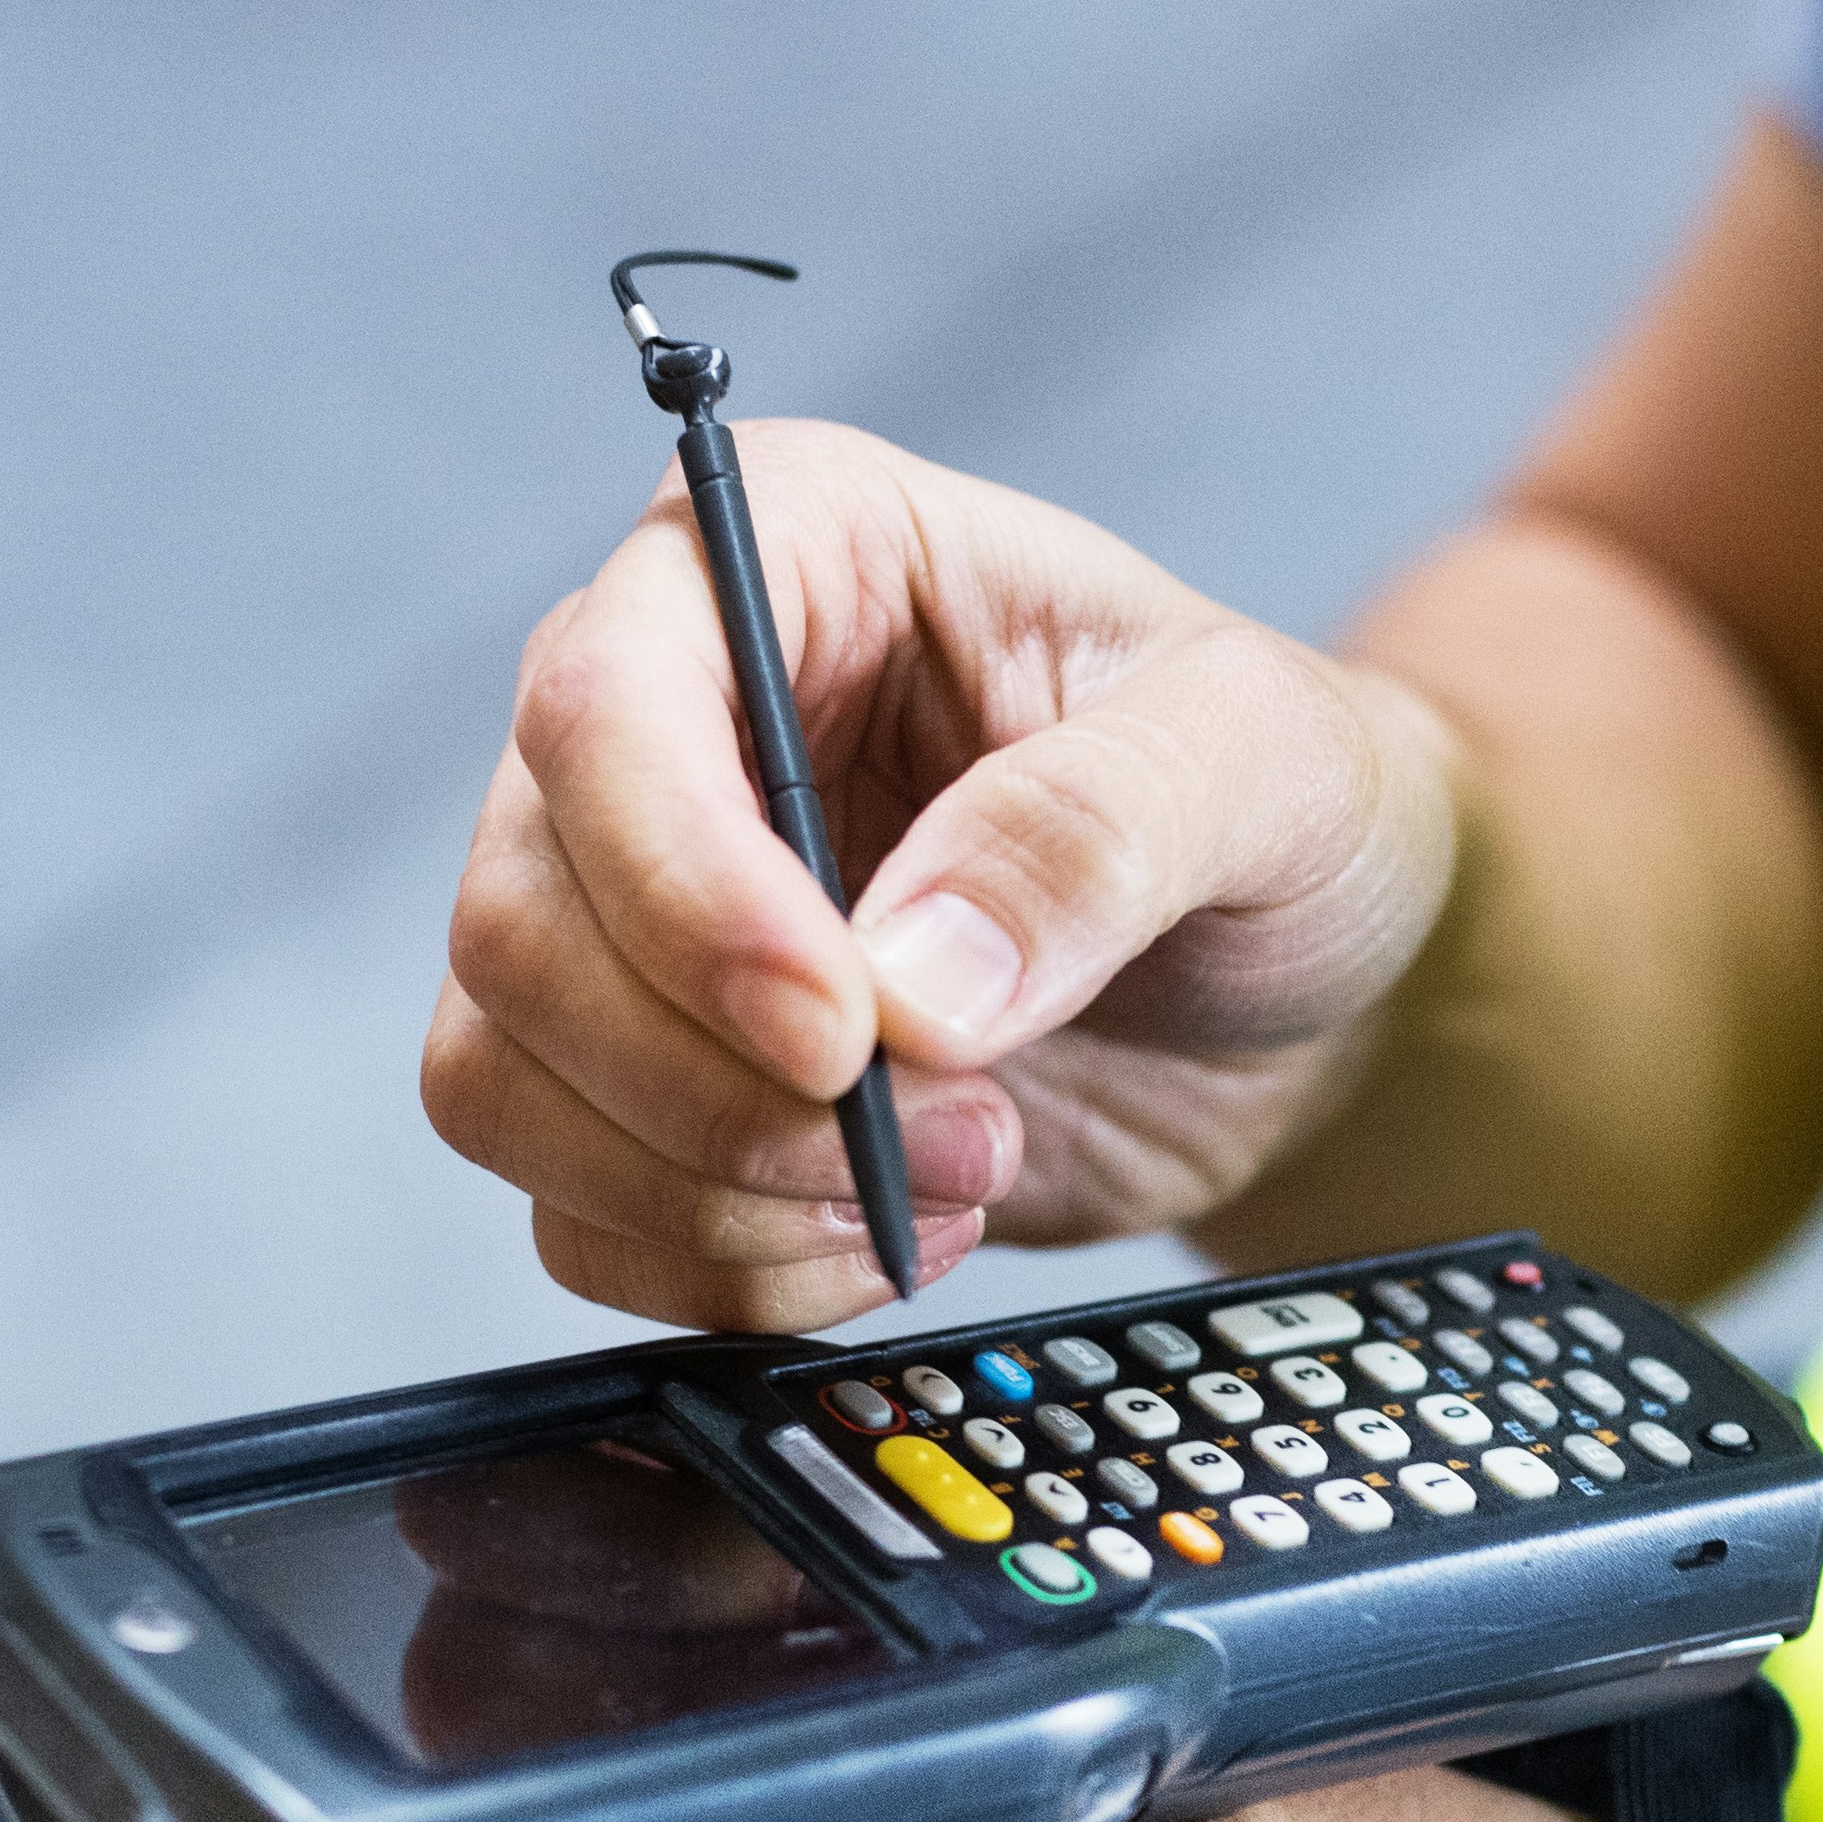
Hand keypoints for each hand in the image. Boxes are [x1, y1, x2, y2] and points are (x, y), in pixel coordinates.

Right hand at [422, 420, 1459, 1330]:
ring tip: (959, 1176)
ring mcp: (643, 919)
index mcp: (788, 554)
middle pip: (517, 922)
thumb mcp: (1266, 760)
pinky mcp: (659, 1089)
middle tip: (959, 1129)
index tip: (841, 1031)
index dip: (685, 890)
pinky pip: (574, 1215)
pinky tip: (896, 1233)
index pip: (602, 704)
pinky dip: (725, 1266)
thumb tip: (913, 980)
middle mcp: (673, 725)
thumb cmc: (1293, 803)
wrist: (1318, 979)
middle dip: (718, 1084)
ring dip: (719, 1189)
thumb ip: (1098, 830)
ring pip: (504, 1081)